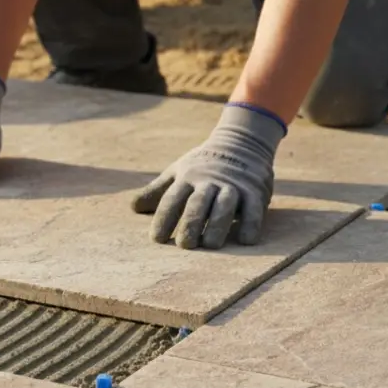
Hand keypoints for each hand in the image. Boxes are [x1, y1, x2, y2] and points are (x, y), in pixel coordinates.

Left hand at [132, 104, 286, 249]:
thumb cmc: (203, 165)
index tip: (157, 239)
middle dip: (191, 223)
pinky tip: (246, 240)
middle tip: (185, 246)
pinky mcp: (255, 190)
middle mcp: (209, 181)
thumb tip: (133, 208)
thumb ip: (157, 191)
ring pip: (225, 205)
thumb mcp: (178, 172)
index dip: (164, 218)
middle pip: (198, 203)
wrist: (243, 142)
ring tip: (211, 245)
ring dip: (218, 225)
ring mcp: (233, 185)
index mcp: (187, 177)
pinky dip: (251, 223)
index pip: (172, 199)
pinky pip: (255, 208)